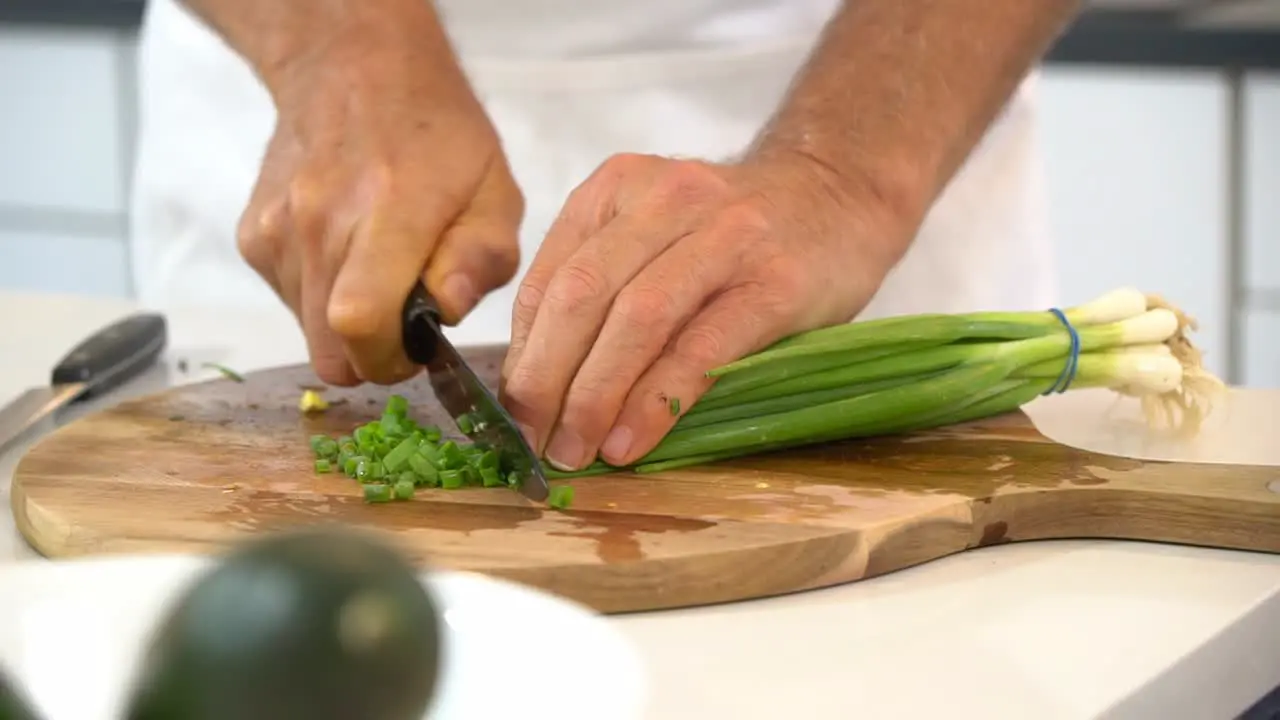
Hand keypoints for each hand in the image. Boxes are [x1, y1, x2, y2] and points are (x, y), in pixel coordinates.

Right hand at [237, 20, 522, 386]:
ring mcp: (278, 230)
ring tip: (379, 271)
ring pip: (307, 330)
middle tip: (404, 323)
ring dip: (346, 325)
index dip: (390, 358)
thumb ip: (482, 257)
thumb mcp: (494, 189)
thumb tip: (446, 309)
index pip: (360, 322)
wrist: (353, 67)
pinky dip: (320, 297)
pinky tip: (347, 252)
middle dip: (372, 355)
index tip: (417, 347)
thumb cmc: (437, 135)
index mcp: (387, 212)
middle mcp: (319, 222)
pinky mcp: (254, 236)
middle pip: (329, 348)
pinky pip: (288, 299)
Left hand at [499, 152, 912, 470]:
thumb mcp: (654, 230)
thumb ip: (600, 284)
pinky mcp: (774, 283)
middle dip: (545, 379)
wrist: (839, 192)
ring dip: (594, 396)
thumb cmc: (734, 231)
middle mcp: (668, 200)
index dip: (523, 353)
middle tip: (531, 440)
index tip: (511, 414)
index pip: (551, 278)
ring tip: (574, 451)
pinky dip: (656, 401)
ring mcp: (727, 237)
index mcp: (619, 187)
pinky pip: (700, 349)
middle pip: (583, 295)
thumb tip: (537, 378)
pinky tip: (630, 441)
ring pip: (637, 319)